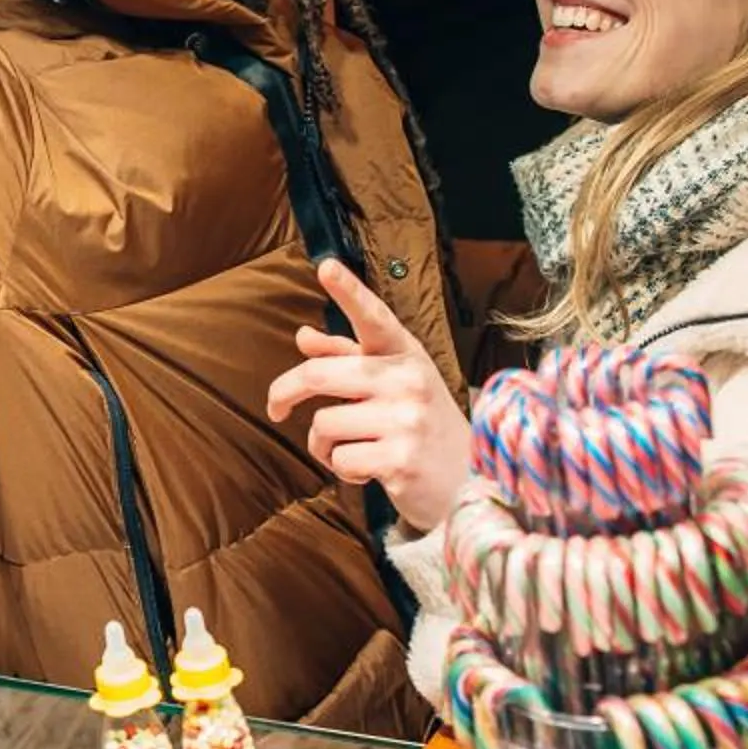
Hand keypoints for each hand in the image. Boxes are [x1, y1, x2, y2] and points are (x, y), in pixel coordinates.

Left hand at [265, 258, 471, 534]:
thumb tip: (304, 337)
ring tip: (354, 450)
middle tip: (276, 409)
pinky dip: (344, 472)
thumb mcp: (395, 385)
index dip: (349, 291)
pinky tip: (370, 472)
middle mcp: (407, 380)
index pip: (373, 318)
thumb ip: (349, 358)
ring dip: (324, 445)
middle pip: (318, 375)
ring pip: (323, 424)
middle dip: (284, 393)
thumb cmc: (423, 426)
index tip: (325, 266)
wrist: (471, 482)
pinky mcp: (400, 460)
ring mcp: (406, 419)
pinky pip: (339, 460)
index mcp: (405, 355)